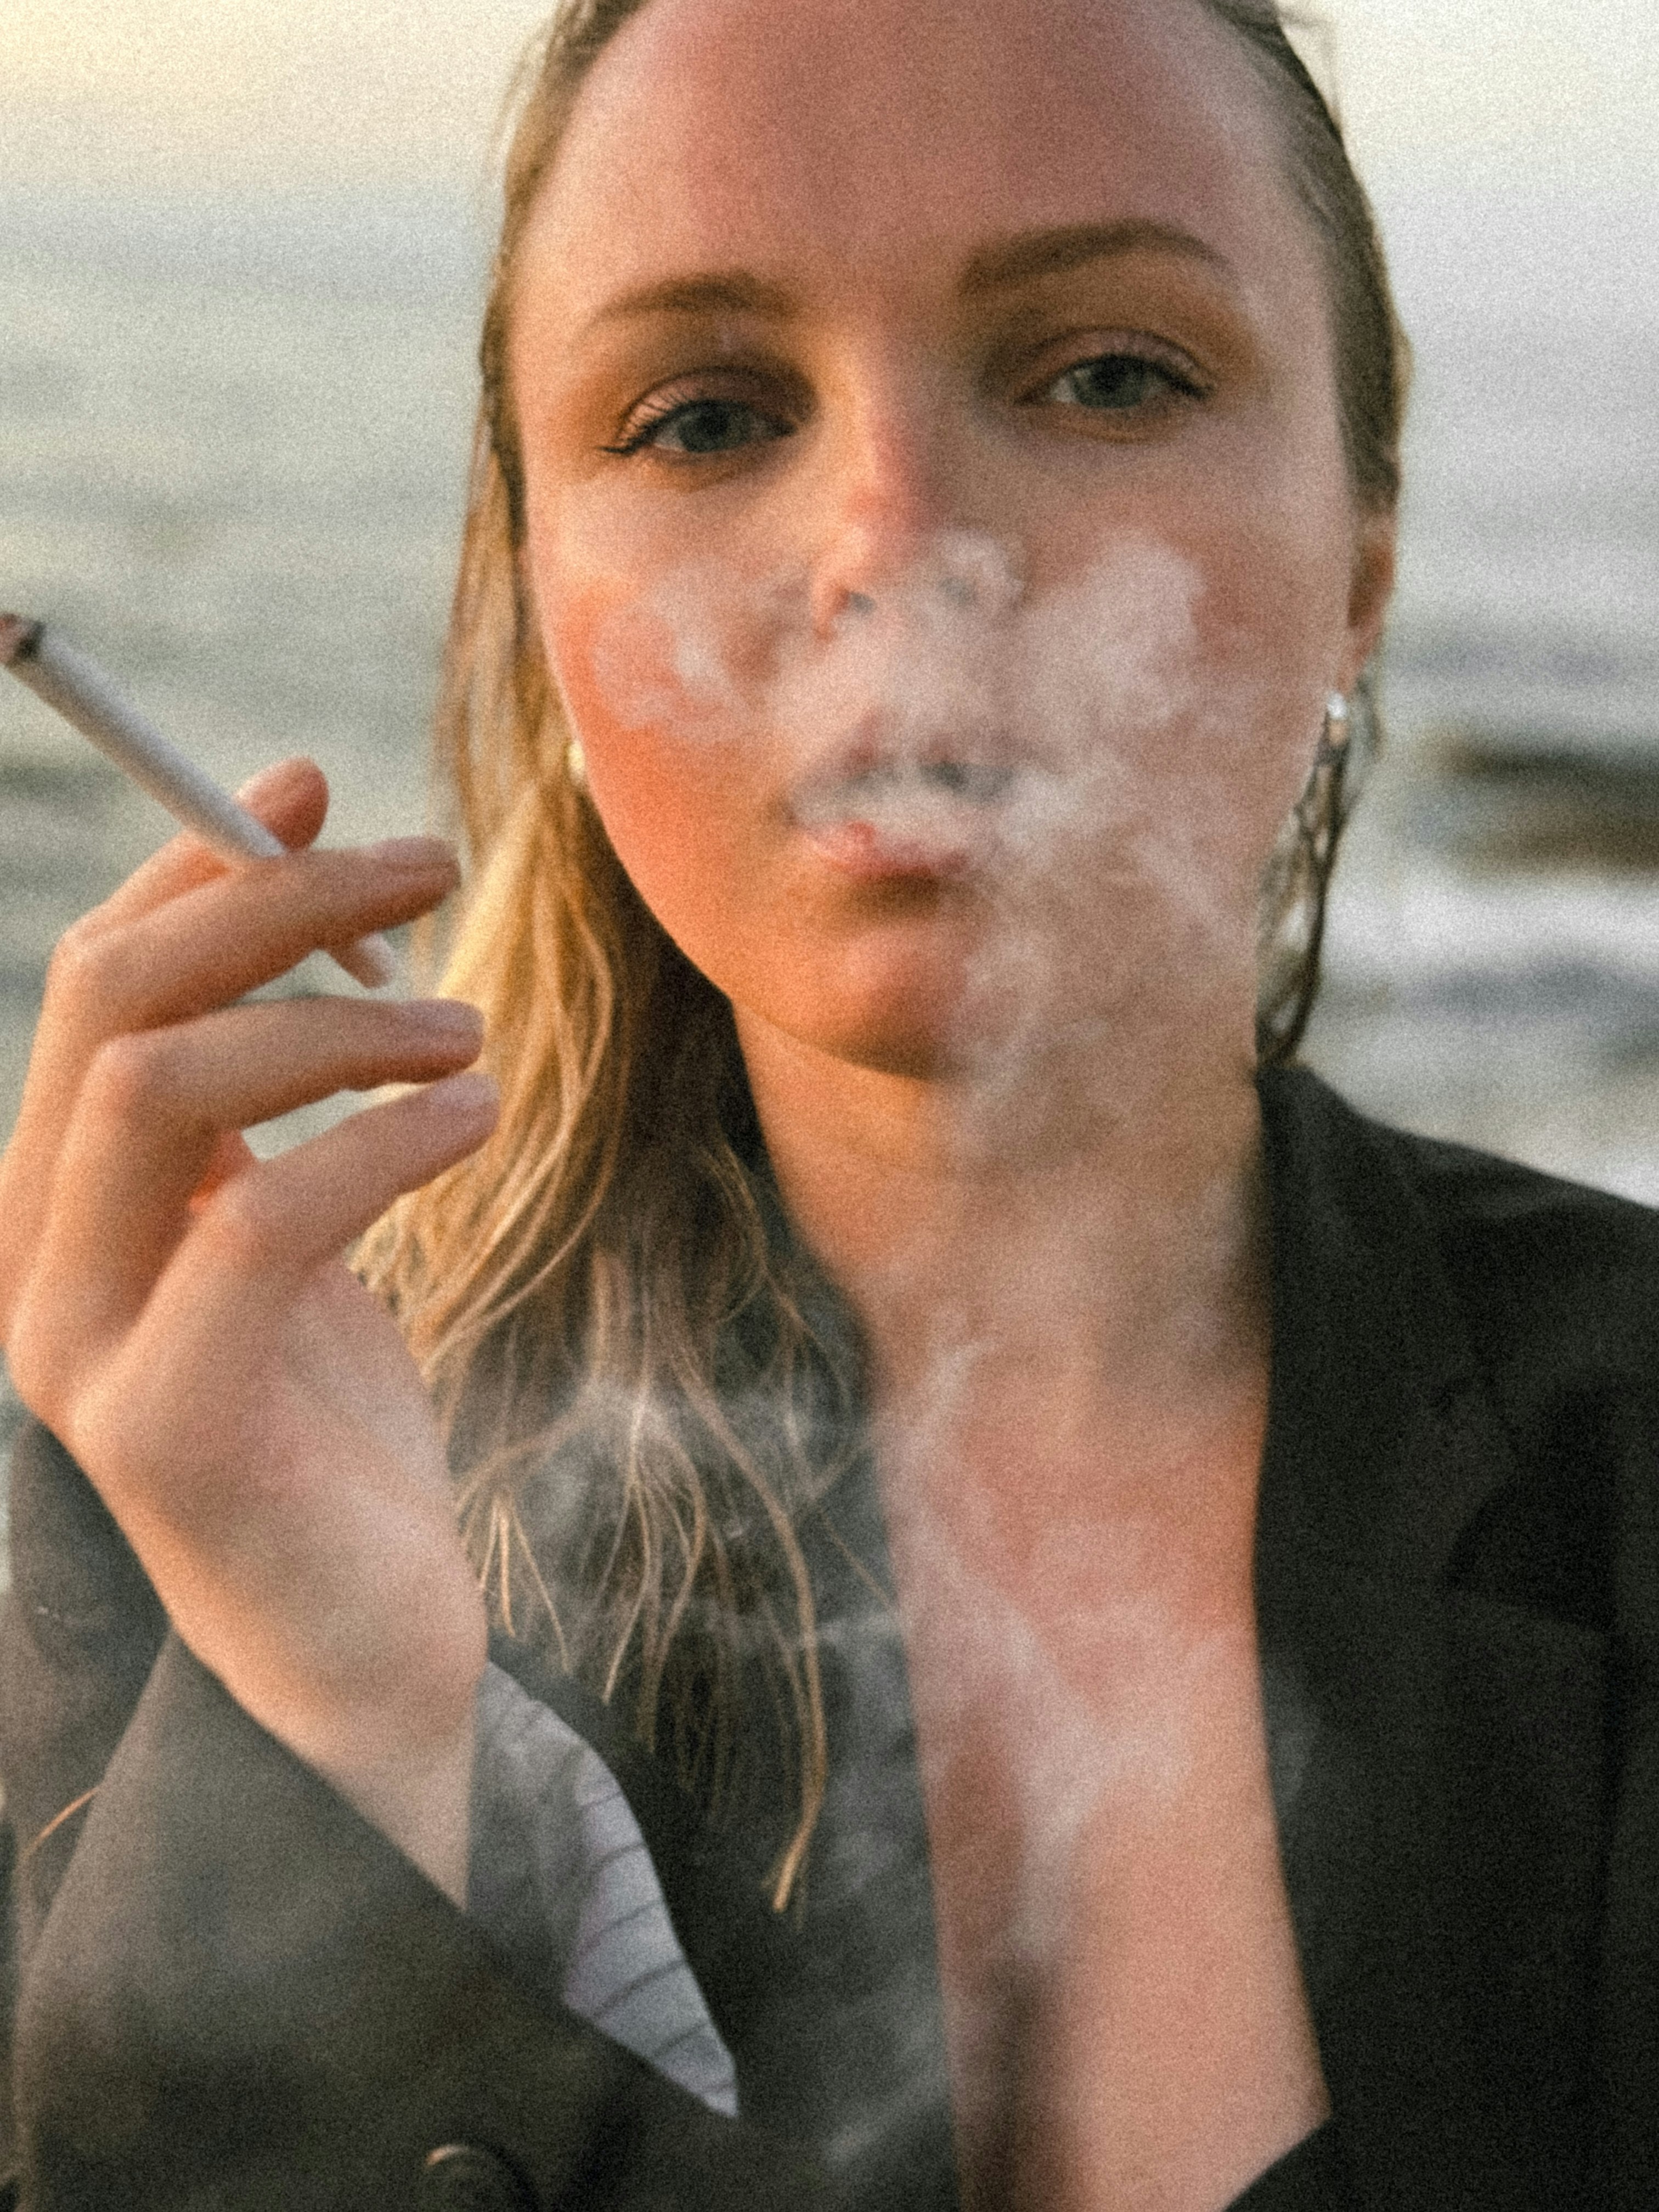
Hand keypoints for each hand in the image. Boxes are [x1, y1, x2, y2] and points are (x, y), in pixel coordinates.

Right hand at [0, 760, 498, 1900]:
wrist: (354, 1652)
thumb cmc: (337, 1434)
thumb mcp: (298, 1238)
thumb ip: (275, 1105)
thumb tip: (314, 910)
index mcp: (66, 1200)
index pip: (95, 980)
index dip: (195, 862)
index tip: (311, 785)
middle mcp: (39, 1259)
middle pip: (114, 1002)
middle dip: (270, 900)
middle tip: (425, 864)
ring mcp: (83, 1347)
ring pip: (167, 1087)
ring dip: (339, 1020)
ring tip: (470, 1032)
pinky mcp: (168, 1424)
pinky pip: (268, 1218)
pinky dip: (389, 1137)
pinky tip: (478, 1118)